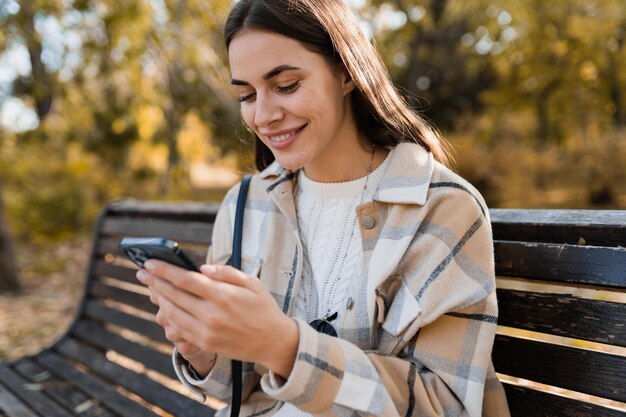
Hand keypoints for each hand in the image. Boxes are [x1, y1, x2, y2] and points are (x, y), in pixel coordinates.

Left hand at [136, 260, 298, 377]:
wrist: (273, 341)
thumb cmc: (263, 308)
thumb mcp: (251, 283)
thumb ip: (226, 272)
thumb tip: (202, 268)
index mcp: (223, 296)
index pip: (185, 280)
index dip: (164, 270)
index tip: (149, 262)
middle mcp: (211, 315)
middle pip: (174, 295)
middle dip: (155, 282)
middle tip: (142, 272)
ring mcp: (206, 332)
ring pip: (172, 314)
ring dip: (158, 300)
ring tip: (151, 288)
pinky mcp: (205, 344)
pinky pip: (179, 330)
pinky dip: (168, 318)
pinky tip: (164, 307)